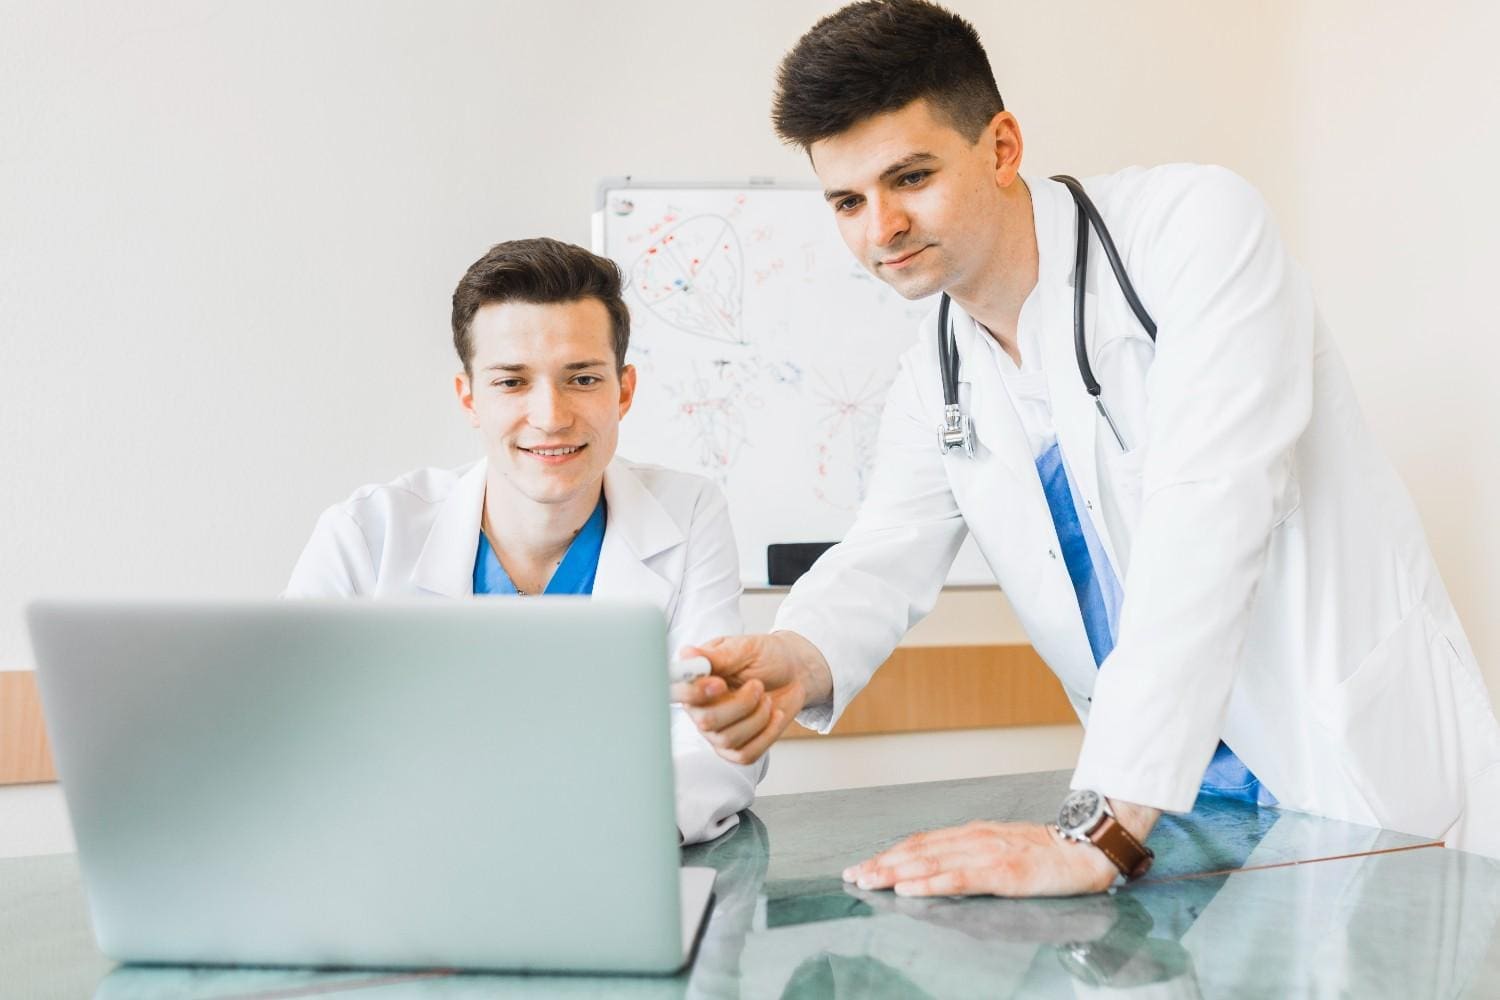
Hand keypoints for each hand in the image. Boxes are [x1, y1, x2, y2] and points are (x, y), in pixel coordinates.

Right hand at [669, 632, 830, 764]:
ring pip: (728, 738)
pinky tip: (774, 715)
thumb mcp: (744, 649)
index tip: (720, 683)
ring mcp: (717, 732)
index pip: (676, 693)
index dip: (694, 693)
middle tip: (757, 685)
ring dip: (757, 717)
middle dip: (740, 704)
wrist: (794, 672)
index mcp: (695, 680)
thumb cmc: (766, 656)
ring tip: (765, 698)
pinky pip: (746, 754)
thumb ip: (717, 656)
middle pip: (706, 721)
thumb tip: (687, 654)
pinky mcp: (736, 748)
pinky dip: (766, 734)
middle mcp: (700, 708)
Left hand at [841, 820, 1120, 897]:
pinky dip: (930, 883)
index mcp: (973, 834)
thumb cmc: (1047, 854)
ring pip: (931, 863)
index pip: (921, 843)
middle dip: (882, 864)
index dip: (890, 854)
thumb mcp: (1002, 848)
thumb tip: (939, 867)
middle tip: (854, 876)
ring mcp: (988, 855)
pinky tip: (910, 890)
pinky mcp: (1003, 874)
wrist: (1088, 849)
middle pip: (918, 851)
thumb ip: (972, 855)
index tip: (864, 865)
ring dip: (896, 873)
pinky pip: (960, 879)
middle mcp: (975, 839)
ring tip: (870, 882)